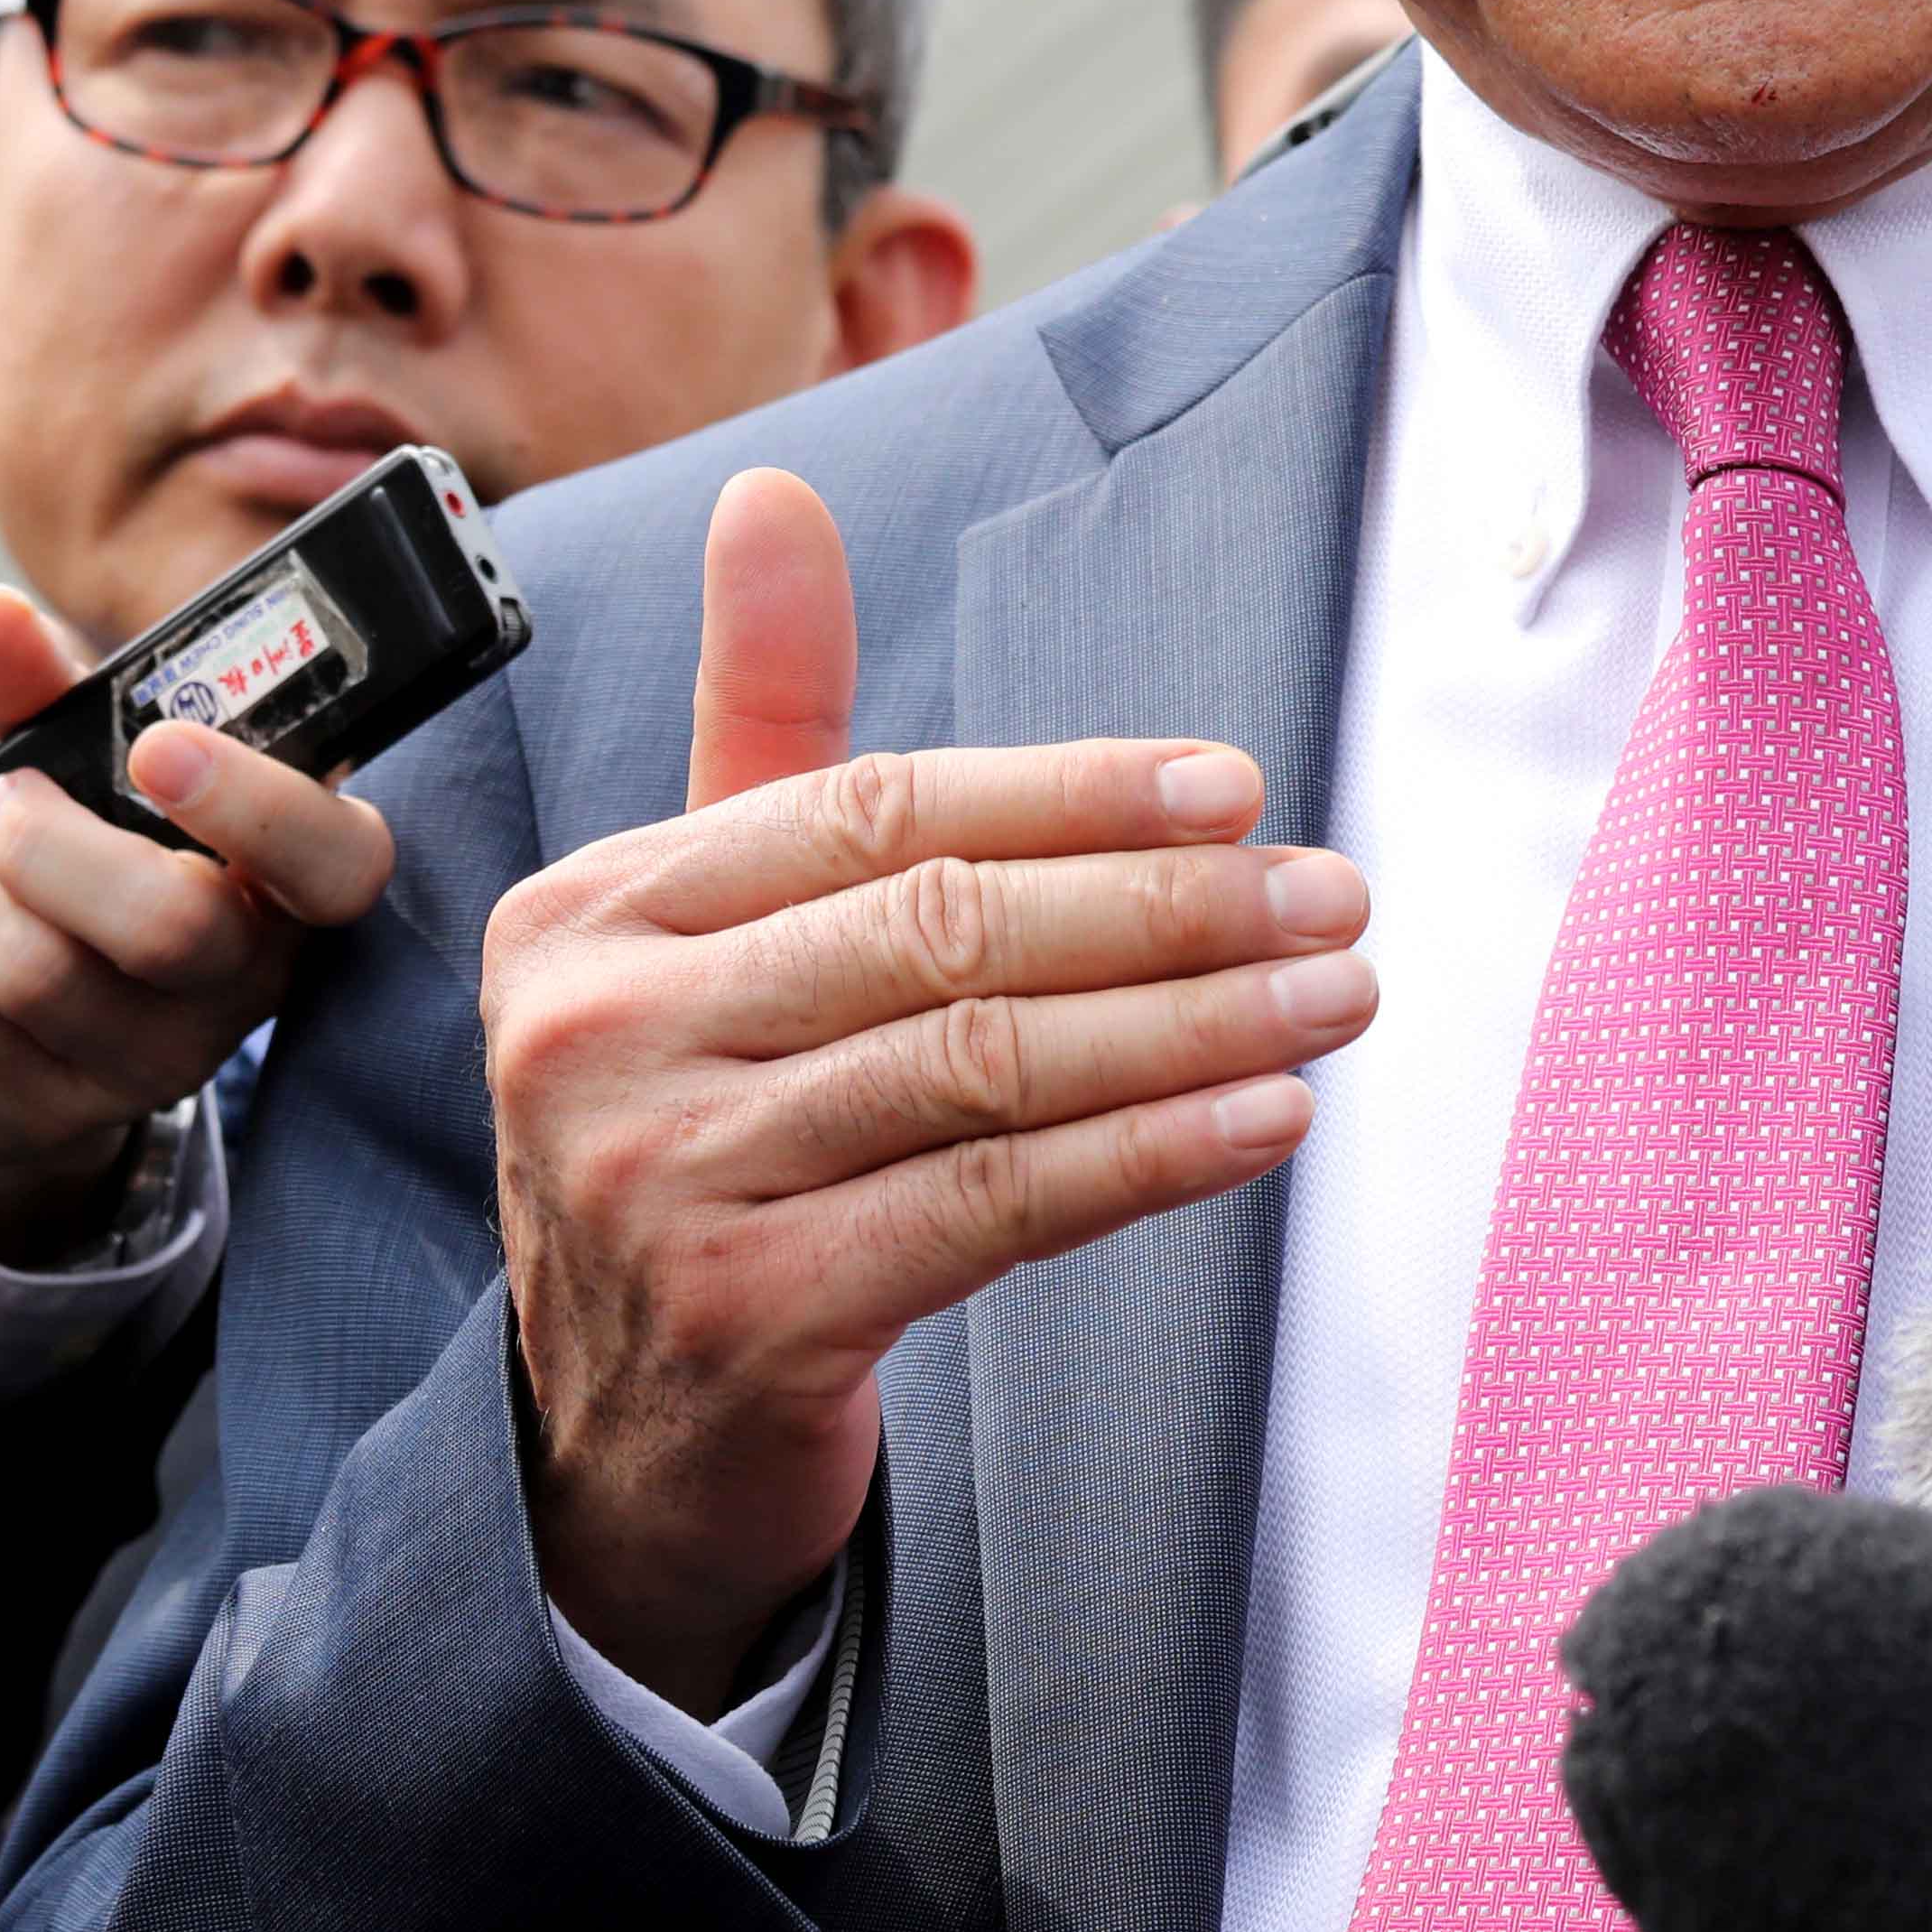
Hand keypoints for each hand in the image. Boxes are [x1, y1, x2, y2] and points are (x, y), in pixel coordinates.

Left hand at [0, 582, 400, 1264]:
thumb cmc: (62, 839)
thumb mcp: (53, 747)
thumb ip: (32, 678)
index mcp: (292, 869)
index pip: (335, 861)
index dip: (257, 807)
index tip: (159, 748)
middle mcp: (250, 974)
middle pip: (167, 927)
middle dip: (45, 841)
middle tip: (4, 795)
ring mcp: (158, 1058)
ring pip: (37, 974)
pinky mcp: (55, 1110)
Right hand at [490, 469, 1375, 1710]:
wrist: (622, 1441)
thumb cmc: (710, 1130)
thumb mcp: (710, 926)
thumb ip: (766, 720)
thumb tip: (771, 490)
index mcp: (593, 912)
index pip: (876, 813)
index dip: (1073, 793)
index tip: (1241, 787)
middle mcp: (595, 1037)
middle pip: (941, 933)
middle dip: (1166, 907)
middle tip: (1335, 894)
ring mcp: (658, 1184)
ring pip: (983, 1067)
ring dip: (1194, 1026)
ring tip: (1338, 996)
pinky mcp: (746, 1318)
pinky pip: (993, 1206)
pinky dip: (1151, 1156)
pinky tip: (1271, 1122)